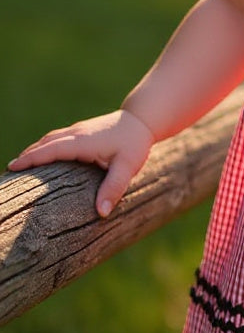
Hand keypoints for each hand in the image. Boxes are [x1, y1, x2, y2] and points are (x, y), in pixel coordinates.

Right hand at [8, 109, 154, 218]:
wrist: (142, 120)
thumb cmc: (135, 143)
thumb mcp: (128, 167)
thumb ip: (114, 188)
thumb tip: (101, 212)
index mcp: (83, 141)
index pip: (51, 149)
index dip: (32, 158)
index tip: (13, 167)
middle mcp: (76, 133)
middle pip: (45, 144)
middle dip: (26, 156)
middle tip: (10, 172)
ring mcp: (77, 131)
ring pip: (49, 139)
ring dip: (33, 151)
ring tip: (19, 166)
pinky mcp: (80, 132)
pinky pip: (55, 139)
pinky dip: (43, 147)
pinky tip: (39, 157)